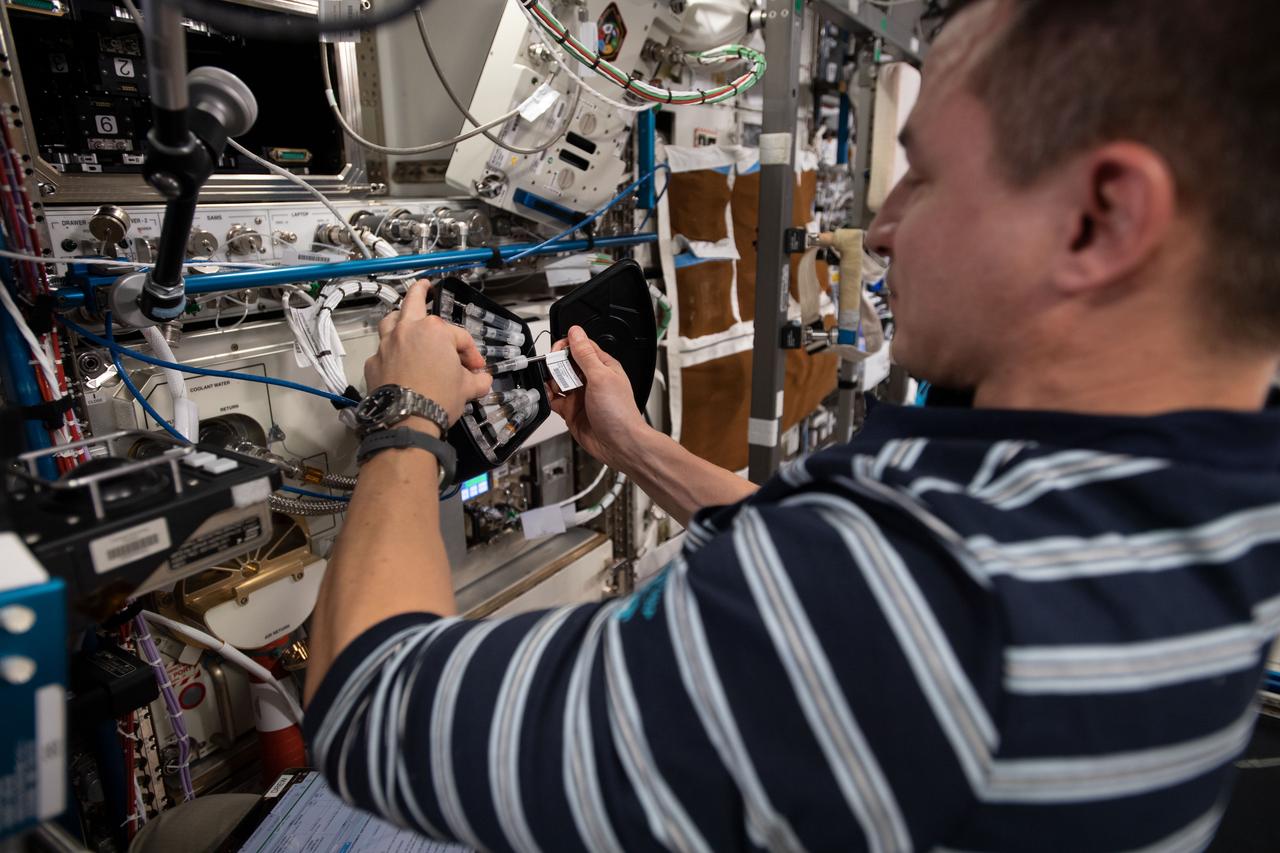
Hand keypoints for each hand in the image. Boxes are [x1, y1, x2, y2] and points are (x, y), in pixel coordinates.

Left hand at [364, 279, 492, 424]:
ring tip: (403, 318)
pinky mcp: (373, 363)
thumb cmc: (439, 398)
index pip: (459, 337)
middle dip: (420, 291)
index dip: (472, 353)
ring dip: (399, 317)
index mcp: (435, 331)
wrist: (406, 420)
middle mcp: (408, 330)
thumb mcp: (467, 389)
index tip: (477, 369)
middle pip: (413, 301)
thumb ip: (477, 380)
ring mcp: (386, 345)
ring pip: (391, 320)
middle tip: (424, 286)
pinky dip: (390, 352)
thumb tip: (482, 380)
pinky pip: (382, 351)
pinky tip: (396, 360)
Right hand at [548, 326, 647, 467]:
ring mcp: (580, 395)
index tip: (557, 351)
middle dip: (557, 365)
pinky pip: (554, 399)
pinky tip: (550, 396)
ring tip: (557, 388)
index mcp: (603, 366)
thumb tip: (575, 332)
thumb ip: (585, 354)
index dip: (566, 346)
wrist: (619, 445)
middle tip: (557, 373)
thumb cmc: (619, 413)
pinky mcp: (571, 410)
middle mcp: (591, 379)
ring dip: (552, 381)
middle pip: (566, 362)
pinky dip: (549, 396)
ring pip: (558, 380)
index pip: (580, 347)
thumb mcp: (601, 377)